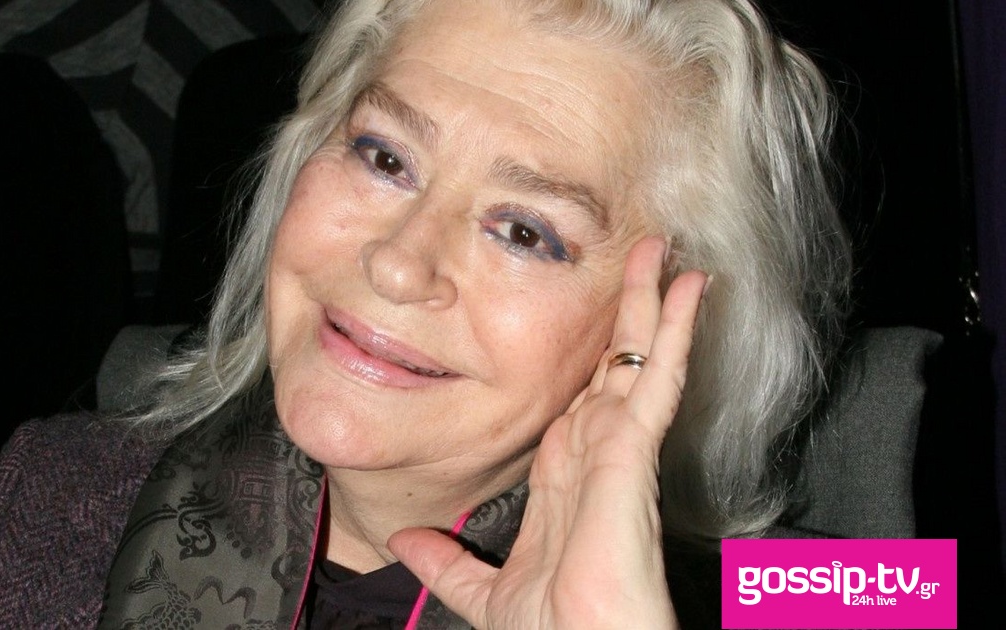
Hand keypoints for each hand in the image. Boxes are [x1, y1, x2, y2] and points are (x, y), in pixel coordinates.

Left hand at [389, 236, 706, 628]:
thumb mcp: (484, 592)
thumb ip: (447, 565)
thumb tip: (403, 544)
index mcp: (566, 481)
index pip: (579, 402)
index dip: (588, 361)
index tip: (587, 323)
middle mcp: (597, 456)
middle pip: (613, 368)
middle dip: (623, 314)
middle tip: (635, 260)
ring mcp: (618, 450)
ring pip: (638, 359)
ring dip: (650, 303)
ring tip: (661, 251)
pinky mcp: (632, 451)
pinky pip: (656, 378)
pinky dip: (672, 331)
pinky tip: (685, 290)